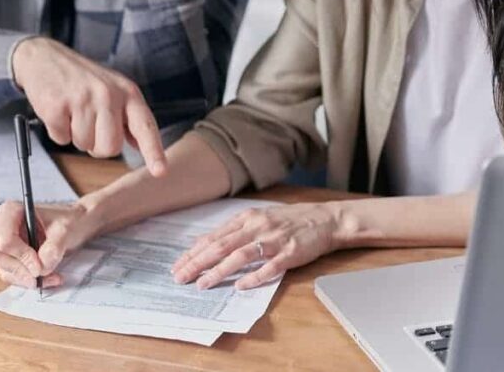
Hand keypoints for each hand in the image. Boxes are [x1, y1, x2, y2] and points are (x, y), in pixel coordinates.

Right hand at [0, 200, 99, 288]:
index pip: (5, 239)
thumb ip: (54, 247)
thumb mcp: (65, 229)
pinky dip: (28, 280)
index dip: (22, 256)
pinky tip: (47, 278)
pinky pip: (11, 276)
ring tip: (52, 276)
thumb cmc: (67, 220)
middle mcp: (0, 226)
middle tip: (42, 274)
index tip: (40, 266)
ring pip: (3, 269)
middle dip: (20, 269)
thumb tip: (42, 266)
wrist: (73, 225)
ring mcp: (1, 243)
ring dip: (27, 278)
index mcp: (11, 211)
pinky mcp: (7, 258)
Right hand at [12, 37, 166, 175]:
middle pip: (110, 147)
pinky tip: (58, 110)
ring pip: (84, 145)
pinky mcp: (57, 105)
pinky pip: (61, 139)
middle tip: (89, 124)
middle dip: (97, 146)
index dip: (153, 151)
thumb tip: (140, 145)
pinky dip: (58, 131)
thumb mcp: (113, 89)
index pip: (145, 126)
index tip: (160, 171)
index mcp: (127, 92)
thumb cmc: (82, 79)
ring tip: (72, 112)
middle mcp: (108, 94)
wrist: (44, 57)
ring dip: (76, 136)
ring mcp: (82, 99)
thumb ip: (127, 117)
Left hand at [171, 203, 340, 290]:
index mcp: (247, 218)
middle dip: (197, 263)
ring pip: (240, 255)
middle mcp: (257, 226)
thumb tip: (207, 244)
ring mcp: (273, 239)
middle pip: (221, 246)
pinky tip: (240, 286)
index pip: (214, 237)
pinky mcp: (290, 253)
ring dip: (219, 271)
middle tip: (180, 277)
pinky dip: (254, 277)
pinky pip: (269, 267)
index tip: (177, 265)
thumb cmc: (290, 220)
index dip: (193, 252)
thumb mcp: (259, 218)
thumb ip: (235, 230)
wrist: (326, 219)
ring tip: (203, 284)